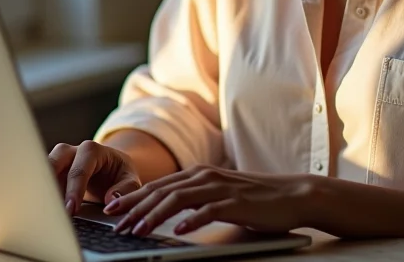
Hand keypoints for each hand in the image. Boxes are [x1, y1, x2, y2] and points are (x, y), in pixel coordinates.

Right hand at [49, 140, 141, 215]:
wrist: (111, 170)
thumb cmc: (119, 174)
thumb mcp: (130, 179)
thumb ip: (126, 188)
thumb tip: (112, 201)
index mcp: (93, 150)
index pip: (80, 167)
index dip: (75, 188)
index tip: (72, 209)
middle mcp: (73, 152)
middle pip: (56, 158)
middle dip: (50, 182)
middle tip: (51, 210)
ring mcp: (60, 161)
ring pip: (43, 168)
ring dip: (41, 188)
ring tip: (43, 212)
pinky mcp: (51, 173)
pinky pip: (41, 181)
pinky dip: (40, 193)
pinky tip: (42, 211)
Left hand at [105, 165, 312, 236]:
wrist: (292, 193)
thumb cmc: (254, 198)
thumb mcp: (218, 194)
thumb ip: (194, 199)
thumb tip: (167, 215)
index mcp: (198, 173)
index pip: (158, 185)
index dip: (133, 197)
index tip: (111, 210)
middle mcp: (205, 175)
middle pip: (162, 190)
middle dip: (135, 207)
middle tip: (114, 223)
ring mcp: (219, 187)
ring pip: (178, 199)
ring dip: (154, 215)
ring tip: (137, 230)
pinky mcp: (235, 202)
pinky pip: (208, 210)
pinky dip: (190, 220)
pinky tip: (177, 231)